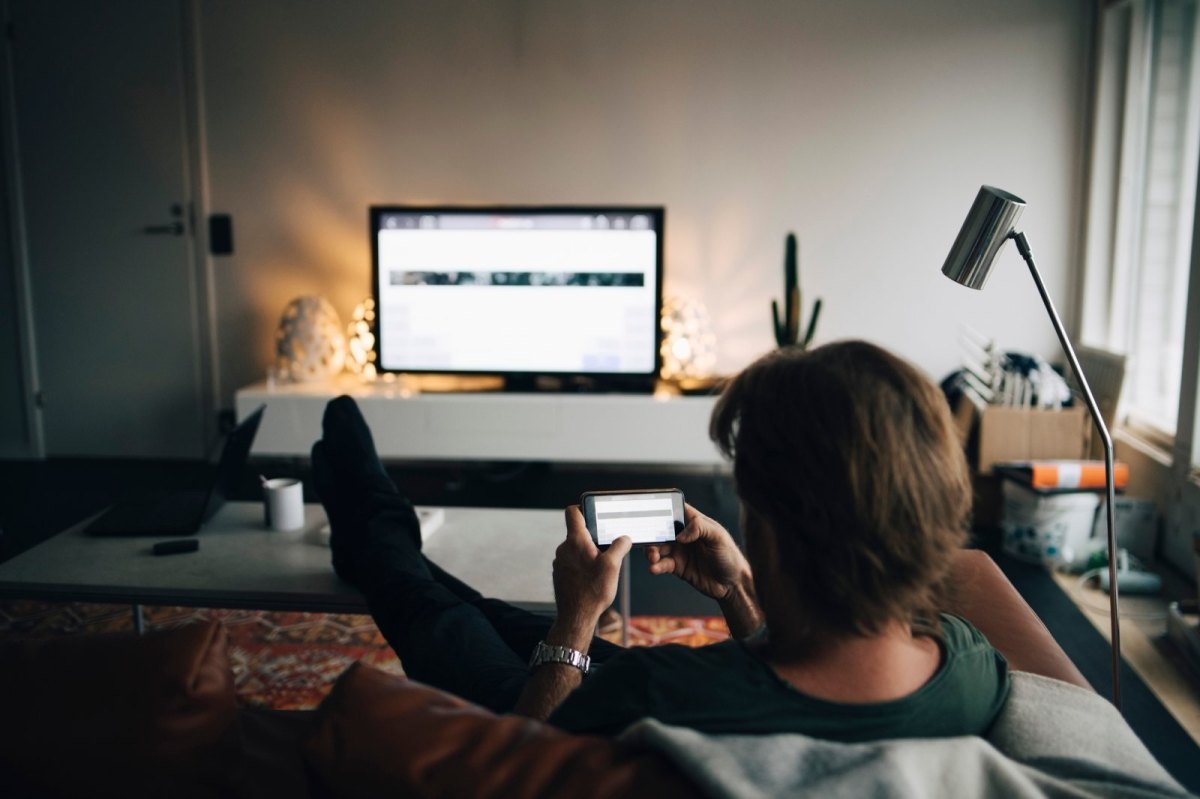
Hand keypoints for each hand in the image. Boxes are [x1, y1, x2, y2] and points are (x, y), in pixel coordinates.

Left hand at [551, 506, 631, 639]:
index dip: (584, 508)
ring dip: (588, 553)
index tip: (595, 513)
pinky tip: (592, 578)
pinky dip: (582, 565)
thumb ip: (619, 546)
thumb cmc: (593, 591)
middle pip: (578, 532)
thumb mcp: (613, 566)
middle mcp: (564, 549)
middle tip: (608, 547)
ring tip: (602, 567)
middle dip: (593, 537)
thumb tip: (624, 538)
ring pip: (576, 549)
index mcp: (576, 541)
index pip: (573, 513)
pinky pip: (572, 562)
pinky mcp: (560, 574)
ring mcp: (560, 562)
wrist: (576, 617)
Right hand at [646, 504, 749, 601]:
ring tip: (652, 557)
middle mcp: (684, 535)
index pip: (676, 510)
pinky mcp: (677, 567)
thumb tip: (680, 534)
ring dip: (651, 551)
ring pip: (658, 547)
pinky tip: (654, 568)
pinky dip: (656, 566)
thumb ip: (700, 528)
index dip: (663, 509)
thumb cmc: (730, 556)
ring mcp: (679, 551)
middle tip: (649, 540)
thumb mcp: (718, 537)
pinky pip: (662, 564)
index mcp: (695, 523)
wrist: (732, 585)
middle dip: (652, 534)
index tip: (651, 513)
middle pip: (661, 530)